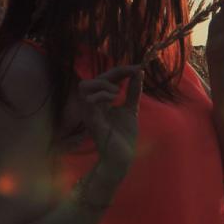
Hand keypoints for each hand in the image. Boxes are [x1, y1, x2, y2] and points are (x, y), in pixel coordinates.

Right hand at [77, 64, 144, 178]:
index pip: (105, 78)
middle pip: (94, 78)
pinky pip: (88, 100)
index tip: (138, 68)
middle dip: (115, 72)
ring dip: (103, 83)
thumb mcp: (131, 108)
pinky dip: (101, 95)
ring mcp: (90, 111)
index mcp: (101, 101)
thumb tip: (138, 73)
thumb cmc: (124, 136)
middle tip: (132, 73)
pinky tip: (114, 100)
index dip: (121, 70)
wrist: (122, 156)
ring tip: (118, 92)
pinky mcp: (90, 120)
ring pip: (84, 86)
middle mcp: (93, 104)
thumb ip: (133, 92)